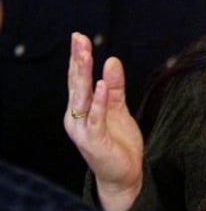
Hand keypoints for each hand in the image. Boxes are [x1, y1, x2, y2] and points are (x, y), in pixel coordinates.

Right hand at [65, 32, 143, 210]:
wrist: (124, 174)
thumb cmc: (117, 142)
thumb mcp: (118, 108)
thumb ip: (115, 86)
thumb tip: (112, 60)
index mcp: (81, 109)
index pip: (78, 79)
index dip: (78, 58)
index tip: (79, 36)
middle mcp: (77, 118)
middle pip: (76, 85)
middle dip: (78, 61)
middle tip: (79, 39)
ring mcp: (83, 130)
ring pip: (82, 99)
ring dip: (84, 77)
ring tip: (86, 56)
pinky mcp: (94, 141)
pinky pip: (96, 118)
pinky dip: (98, 102)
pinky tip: (101, 86)